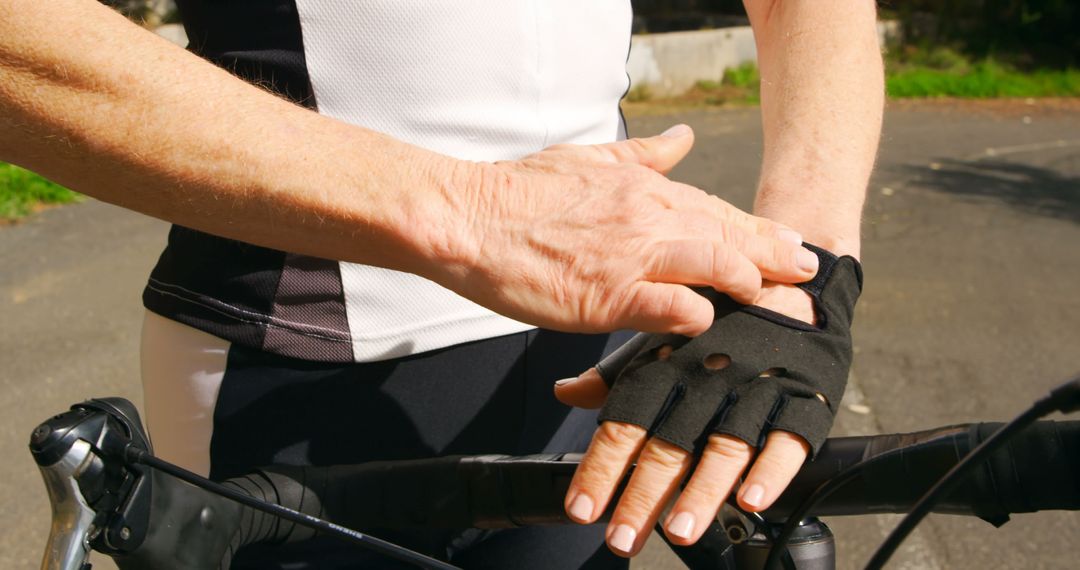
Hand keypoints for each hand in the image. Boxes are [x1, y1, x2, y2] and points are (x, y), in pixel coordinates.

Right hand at [425, 125, 820, 335]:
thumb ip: (642, 155)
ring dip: (747, 282)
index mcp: (642, 189)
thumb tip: (684, 138)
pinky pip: (672, 306)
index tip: (792, 246)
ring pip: (714, 263)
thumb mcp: (588, 160)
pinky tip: (710, 324)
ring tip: (768, 299)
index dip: (759, 231)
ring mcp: (630, 255)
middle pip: (728, 235)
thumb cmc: (520, 191)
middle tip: (810, 273)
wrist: (468, 218)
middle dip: (775, 256)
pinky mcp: (608, 295)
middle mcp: (646, 217)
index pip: (716, 210)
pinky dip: (698, 317)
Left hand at [555, 285, 818, 556]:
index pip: (626, 422)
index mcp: (669, 368)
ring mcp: (756, 392)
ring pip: (724, 448)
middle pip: (670, 445)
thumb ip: (616, 375)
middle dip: (642, 495)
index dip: (602, 467)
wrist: (795, 286)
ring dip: (701, 492)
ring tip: (679, 532)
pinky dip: (770, 472)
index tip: (580, 508)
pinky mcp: (802, 401)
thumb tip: (565, 393)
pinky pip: (787, 440)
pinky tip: (750, 501)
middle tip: (621, 538)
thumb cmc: (720, 321)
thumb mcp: (663, 339)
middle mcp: (708, 382)